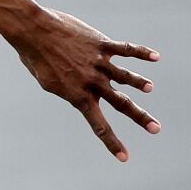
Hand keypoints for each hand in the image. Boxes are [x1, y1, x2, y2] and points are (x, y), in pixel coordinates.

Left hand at [10, 7, 160, 160]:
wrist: (34, 32)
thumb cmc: (36, 58)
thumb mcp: (49, 82)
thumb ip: (68, 89)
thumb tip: (79, 91)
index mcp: (78, 96)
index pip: (99, 125)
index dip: (112, 143)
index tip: (125, 158)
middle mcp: (92, 82)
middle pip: (121, 103)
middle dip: (140, 117)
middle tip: (156, 129)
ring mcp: (98, 62)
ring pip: (125, 76)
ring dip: (139, 83)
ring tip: (150, 89)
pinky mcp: (101, 44)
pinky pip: (125, 49)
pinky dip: (141, 53)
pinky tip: (155, 57)